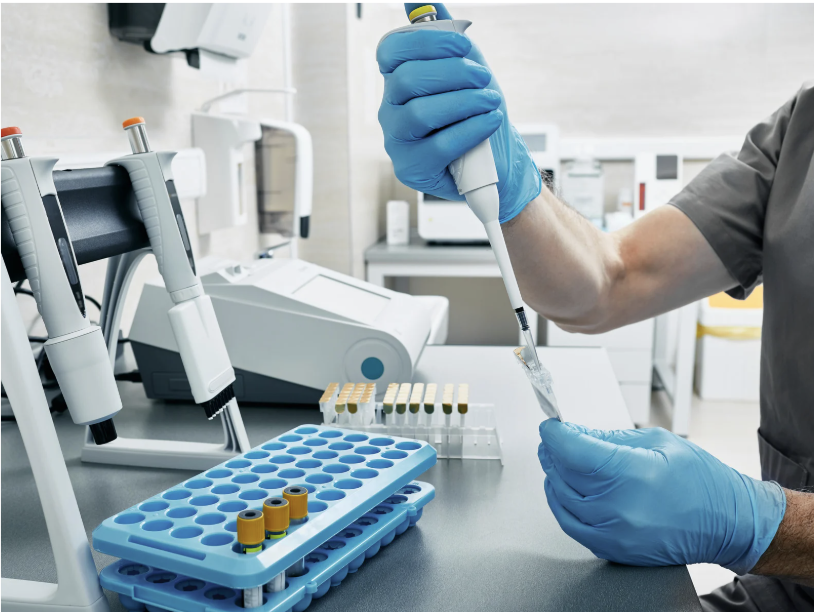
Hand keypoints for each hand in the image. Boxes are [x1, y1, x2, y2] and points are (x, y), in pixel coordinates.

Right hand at [376, 3, 541, 222]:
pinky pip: (440, 145)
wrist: (496, 165)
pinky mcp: (412, 169)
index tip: (463, 45)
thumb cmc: (478, 116)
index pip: (391, 50)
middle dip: (453, 73)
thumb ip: (446, 36)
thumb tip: (423, 1)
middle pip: (407, 79)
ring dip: (465, 102)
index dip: (427, 42)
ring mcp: (397, 141)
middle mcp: (390, 110)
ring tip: (491, 102)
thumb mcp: (467, 70)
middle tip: (484, 78)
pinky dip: (471, 129)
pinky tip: (489, 122)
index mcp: (398, 81)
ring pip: (420, 113)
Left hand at [538, 420, 785, 573]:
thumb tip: (577, 433)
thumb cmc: (702, 481)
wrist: (730, 523)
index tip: (550, 426)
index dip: (555, 435)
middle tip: (551, 440)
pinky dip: (562, 506)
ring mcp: (616, 533)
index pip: (573, 451)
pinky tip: (562, 491)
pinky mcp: (616, 549)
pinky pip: (573, 526)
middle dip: (552, 453)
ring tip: (554, 462)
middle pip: (563, 475)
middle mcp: (620, 506)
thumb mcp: (658, 442)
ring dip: (553, 478)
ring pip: (562, 502)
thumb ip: (611, 437)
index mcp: (633, 473)